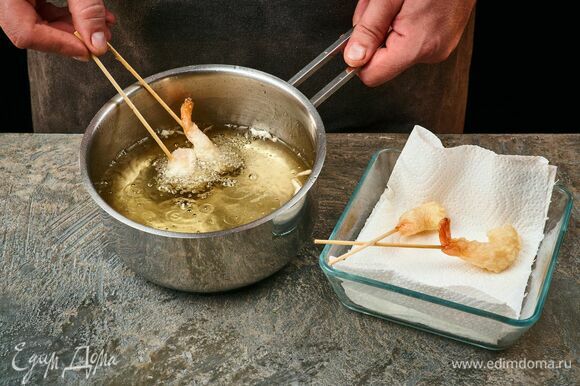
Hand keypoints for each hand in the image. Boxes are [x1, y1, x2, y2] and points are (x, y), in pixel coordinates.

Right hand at [0, 0, 114, 58]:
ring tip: (101, 26)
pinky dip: (69, 14)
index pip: (26, 33)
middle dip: (73, 37)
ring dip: (76, 27)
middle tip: (99, 39)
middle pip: (33, 30)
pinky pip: (42, 8)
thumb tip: (97, 41)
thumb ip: (87, 9)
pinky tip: (92, 16)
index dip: (60, 45)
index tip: (87, 50)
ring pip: (40, 21)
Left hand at [344, 0, 475, 85]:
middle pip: (383, 60)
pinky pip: (410, 38)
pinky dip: (401, 23)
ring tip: (395, 2)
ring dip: (386, 24)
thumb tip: (353, 58)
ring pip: (394, 47)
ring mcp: (440, 46)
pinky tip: (406, 4)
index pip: (372, 75)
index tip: (354, 38)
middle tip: (380, 6)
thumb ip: (369, 29)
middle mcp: (431, 52)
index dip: (358, 57)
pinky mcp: (443, 38)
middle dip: (374, 33)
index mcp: (418, 45)